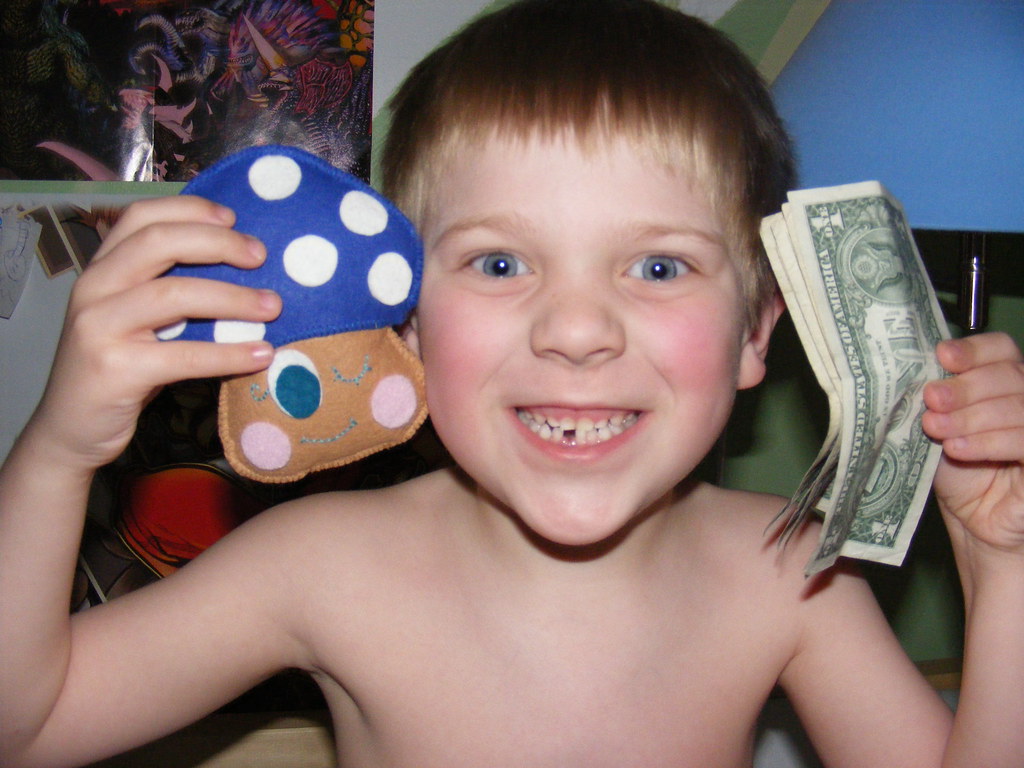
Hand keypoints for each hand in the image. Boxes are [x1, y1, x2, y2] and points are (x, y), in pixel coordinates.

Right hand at [30, 195, 280, 472]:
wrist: (70, 429)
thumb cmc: (119, 368)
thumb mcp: (136, 320)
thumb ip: (168, 289)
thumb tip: (243, 269)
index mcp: (101, 269)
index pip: (142, 217)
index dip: (190, 210)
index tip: (234, 218)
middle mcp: (93, 288)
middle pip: (159, 243)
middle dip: (218, 244)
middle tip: (261, 256)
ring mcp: (98, 328)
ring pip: (174, 295)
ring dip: (233, 298)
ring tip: (274, 306)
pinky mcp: (114, 370)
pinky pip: (183, 355)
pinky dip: (228, 353)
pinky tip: (262, 355)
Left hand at [922, 332, 1023, 557]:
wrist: (975, 520)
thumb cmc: (958, 470)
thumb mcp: (940, 428)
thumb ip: (936, 401)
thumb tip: (916, 376)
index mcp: (1003, 380)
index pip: (1000, 349)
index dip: (973, 349)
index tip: (942, 356)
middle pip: (1006, 374)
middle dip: (964, 387)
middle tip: (931, 400)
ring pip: (1016, 406)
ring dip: (970, 416)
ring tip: (936, 429)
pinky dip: (988, 442)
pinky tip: (957, 449)